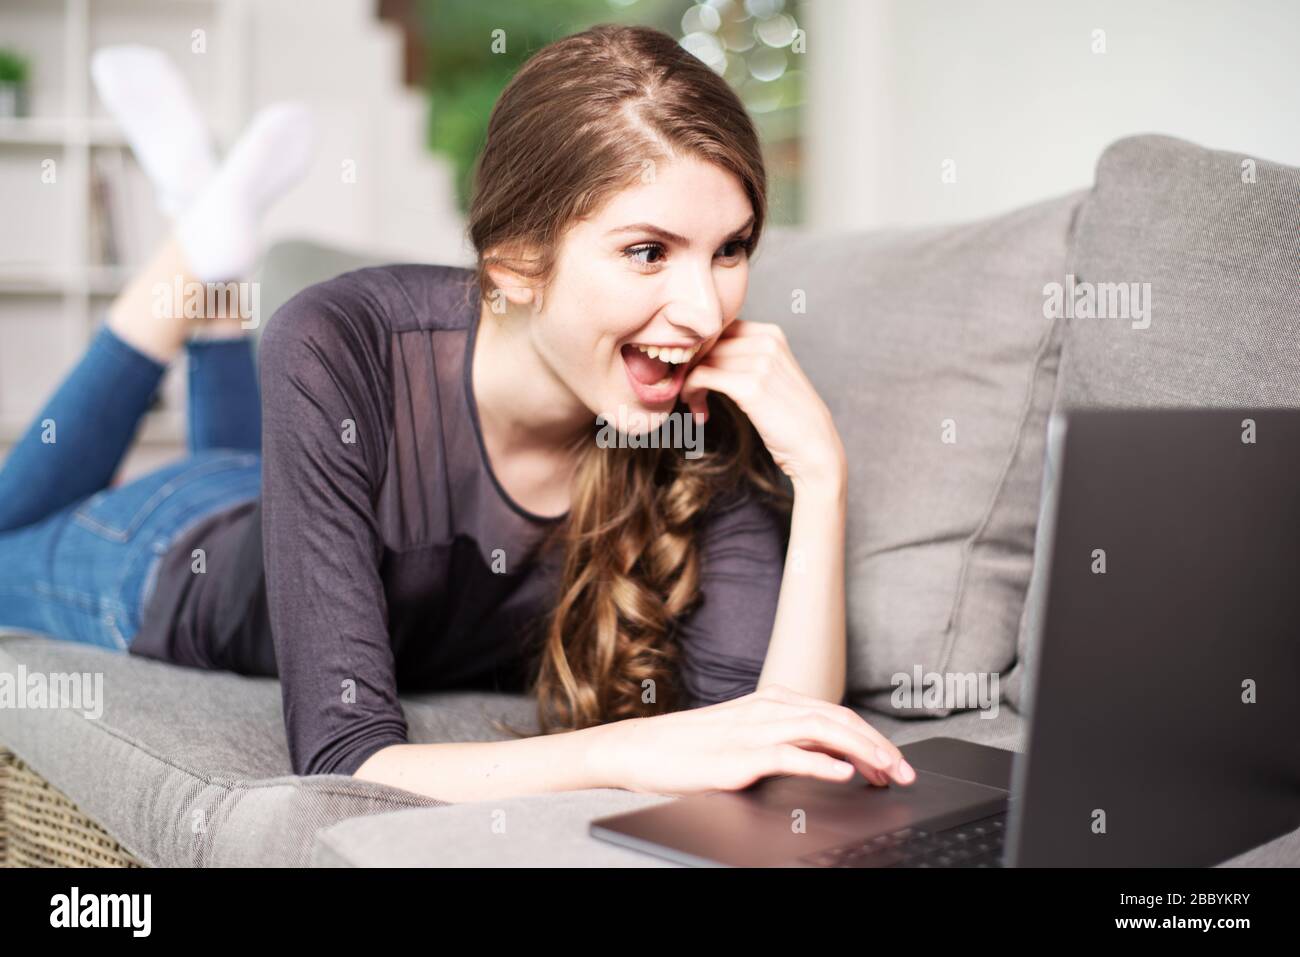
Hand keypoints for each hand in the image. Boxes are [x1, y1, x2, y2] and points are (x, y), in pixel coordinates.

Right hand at [590, 684, 916, 796]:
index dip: (872, 738)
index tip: (895, 763)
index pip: (836, 715)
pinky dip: (821, 763)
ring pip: (823, 732)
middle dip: (879, 746)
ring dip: (862, 752)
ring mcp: (755, 730)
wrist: (643, 750)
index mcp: (773, 701)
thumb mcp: (746, 738)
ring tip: (887, 773)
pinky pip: (789, 756)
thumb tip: (830, 758)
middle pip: (838, 720)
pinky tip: (843, 774)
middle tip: (905, 773)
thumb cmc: (691, 747)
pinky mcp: (740, 756)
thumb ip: (786, 742)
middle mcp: (769, 709)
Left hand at [683, 320, 845, 490]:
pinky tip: (700, 412)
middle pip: (707, 344)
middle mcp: (766, 341)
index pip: (717, 328)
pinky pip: (702, 377)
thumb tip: (699, 353)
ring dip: (690, 385)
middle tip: (691, 394)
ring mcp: (760, 362)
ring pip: (701, 361)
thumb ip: (743, 357)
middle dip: (691, 368)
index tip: (691, 372)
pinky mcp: (750, 386)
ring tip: (697, 406)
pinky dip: (692, 393)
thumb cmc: (789, 416)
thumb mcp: (770, 374)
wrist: (815, 446)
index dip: (698, 350)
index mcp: (770, 333)